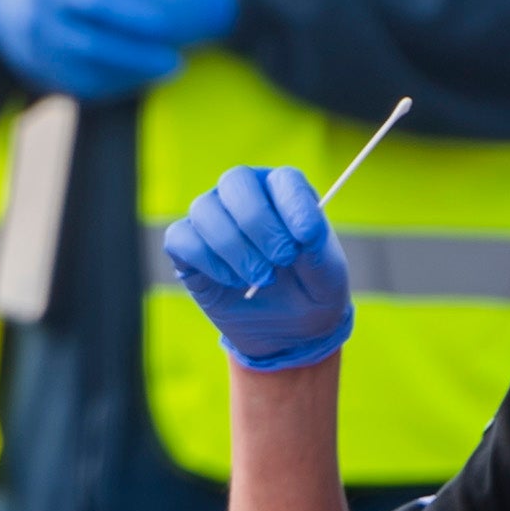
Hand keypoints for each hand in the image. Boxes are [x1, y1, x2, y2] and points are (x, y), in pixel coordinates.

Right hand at [0, 0, 185, 98]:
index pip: (93, 2)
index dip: (129, 15)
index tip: (165, 23)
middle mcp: (38, 20)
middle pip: (93, 46)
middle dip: (137, 57)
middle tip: (178, 60)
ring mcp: (37, 50)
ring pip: (88, 74)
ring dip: (131, 77)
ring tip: (170, 70)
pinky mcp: (41, 71)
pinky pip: (80, 87)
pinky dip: (114, 87)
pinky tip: (146, 78)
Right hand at [161, 165, 352, 370]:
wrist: (286, 331)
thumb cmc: (311, 292)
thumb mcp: (328, 276)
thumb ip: (318, 250)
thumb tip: (304, 232)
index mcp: (284, 192)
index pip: (284, 179)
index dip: (294, 204)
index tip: (308, 236)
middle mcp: (244, 195)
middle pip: (236, 181)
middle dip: (258, 221)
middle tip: (282, 259)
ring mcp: (212, 218)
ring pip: (205, 209)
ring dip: (235, 248)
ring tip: (261, 279)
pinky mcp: (187, 247)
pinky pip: (181, 239)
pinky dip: (207, 261)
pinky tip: (233, 281)